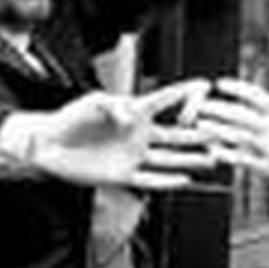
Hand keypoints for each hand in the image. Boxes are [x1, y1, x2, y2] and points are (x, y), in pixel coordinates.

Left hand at [23, 81, 214, 189]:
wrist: (47, 146)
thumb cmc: (67, 119)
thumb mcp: (90, 102)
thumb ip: (113, 105)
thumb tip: (131, 116)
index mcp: (133, 111)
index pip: (165, 100)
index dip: (185, 93)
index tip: (206, 86)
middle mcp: (138, 134)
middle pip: (176, 133)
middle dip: (199, 133)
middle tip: (221, 132)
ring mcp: (133, 155)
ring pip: (170, 158)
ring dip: (191, 158)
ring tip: (212, 158)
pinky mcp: (123, 175)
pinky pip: (151, 179)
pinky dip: (168, 181)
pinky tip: (184, 180)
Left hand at [197, 78, 268, 186]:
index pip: (256, 95)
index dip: (236, 88)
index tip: (220, 84)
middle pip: (240, 116)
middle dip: (218, 109)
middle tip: (202, 104)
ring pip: (237, 136)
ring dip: (216, 129)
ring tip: (201, 123)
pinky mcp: (266, 168)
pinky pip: (241, 159)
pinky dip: (225, 153)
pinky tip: (212, 148)